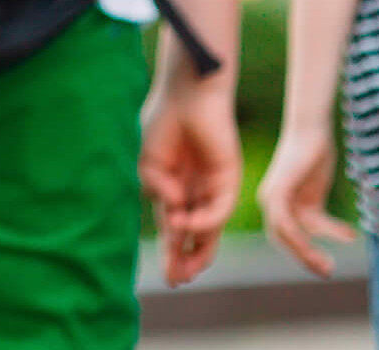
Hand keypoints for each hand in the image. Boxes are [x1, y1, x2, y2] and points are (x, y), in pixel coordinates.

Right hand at [140, 80, 241, 286]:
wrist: (185, 97)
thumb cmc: (163, 124)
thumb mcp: (149, 164)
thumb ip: (158, 190)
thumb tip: (173, 211)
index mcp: (174, 191)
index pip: (174, 230)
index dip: (170, 253)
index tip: (167, 278)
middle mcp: (196, 194)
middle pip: (194, 236)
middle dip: (185, 260)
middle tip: (178, 281)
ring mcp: (213, 189)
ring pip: (210, 229)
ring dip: (198, 250)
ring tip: (187, 270)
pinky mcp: (229, 180)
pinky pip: (219, 208)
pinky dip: (204, 219)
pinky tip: (187, 221)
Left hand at [259, 124, 356, 276]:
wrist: (311, 128)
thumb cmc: (314, 156)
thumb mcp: (315, 192)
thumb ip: (318, 214)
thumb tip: (338, 235)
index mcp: (276, 204)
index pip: (285, 238)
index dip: (303, 254)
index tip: (326, 265)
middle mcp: (270, 201)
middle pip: (283, 239)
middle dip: (305, 257)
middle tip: (328, 271)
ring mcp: (272, 195)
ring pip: (286, 234)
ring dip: (306, 252)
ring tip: (330, 265)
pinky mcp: (279, 188)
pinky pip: (287, 220)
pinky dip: (310, 233)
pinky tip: (343, 235)